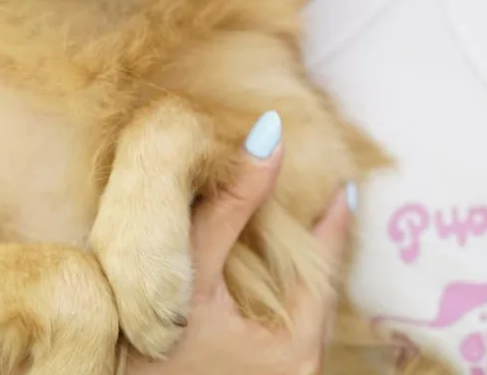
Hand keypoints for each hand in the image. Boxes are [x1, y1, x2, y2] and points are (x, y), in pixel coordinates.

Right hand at [126, 135, 352, 374]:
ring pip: (305, 310)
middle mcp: (300, 369)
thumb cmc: (145, 337)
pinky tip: (270, 270)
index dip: (332, 222)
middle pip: (319, 291)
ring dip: (300, 269)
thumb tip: (270, 135)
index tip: (340, 184)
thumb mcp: (192, 263)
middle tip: (322, 198)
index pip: (324, 268)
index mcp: (295, 345)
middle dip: (319, 244)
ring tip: (301, 227)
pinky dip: (284, 293)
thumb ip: (232, 202)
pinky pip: (287, 326)